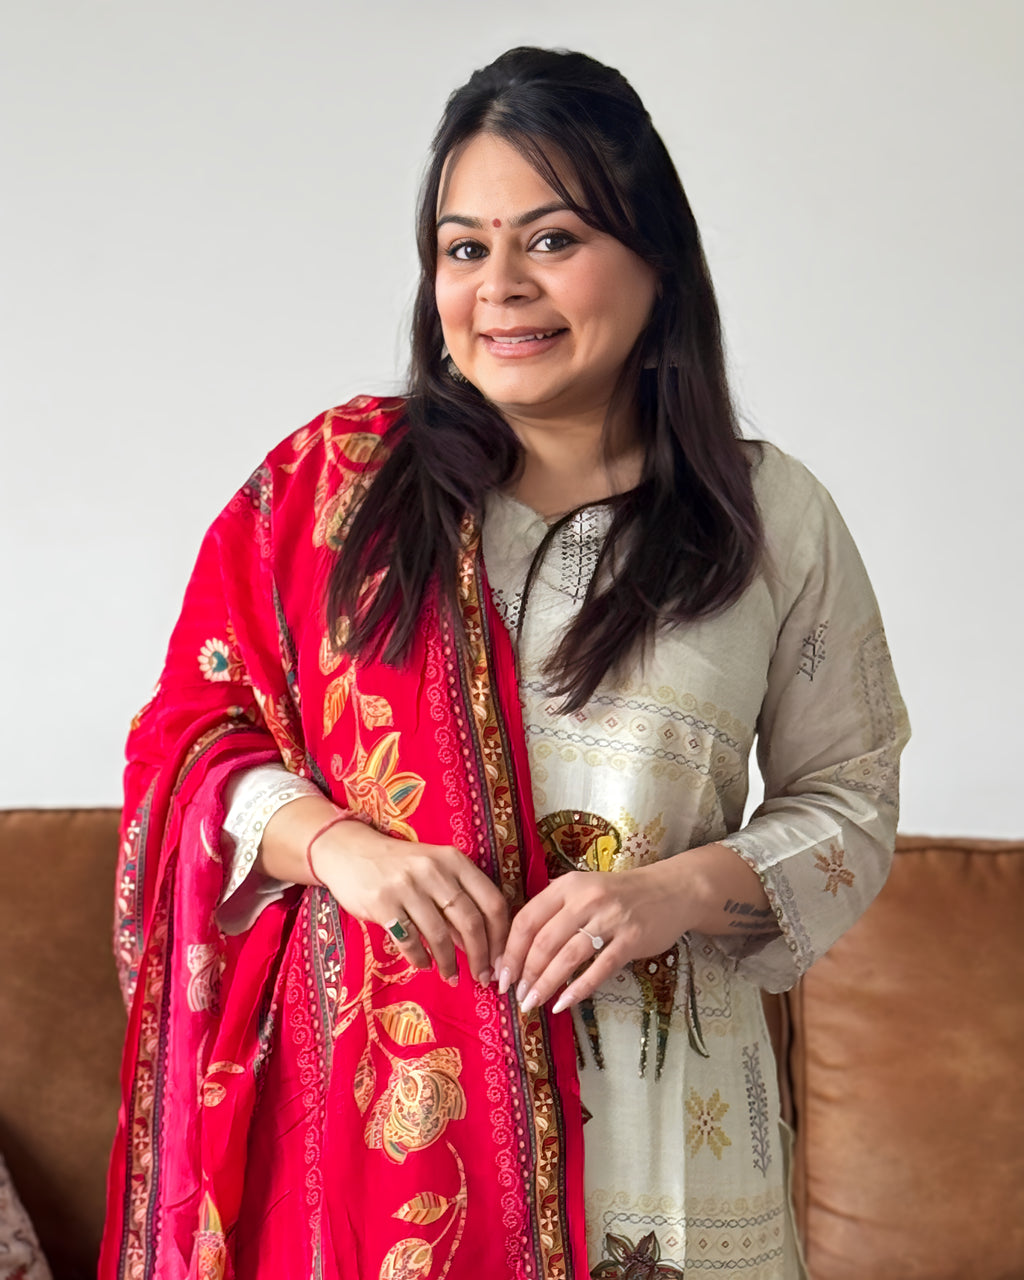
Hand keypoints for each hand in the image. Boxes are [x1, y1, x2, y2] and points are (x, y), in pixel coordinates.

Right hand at [311, 818, 508, 985]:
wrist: (350, 851)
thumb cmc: (400, 866)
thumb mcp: (435, 872)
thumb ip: (458, 901)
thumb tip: (482, 945)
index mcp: (455, 860)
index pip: (492, 901)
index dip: (500, 936)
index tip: (501, 959)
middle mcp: (434, 870)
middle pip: (470, 921)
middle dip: (480, 956)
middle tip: (482, 978)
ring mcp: (407, 885)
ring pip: (439, 935)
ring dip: (449, 963)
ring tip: (452, 978)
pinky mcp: (382, 902)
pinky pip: (409, 940)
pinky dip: (420, 959)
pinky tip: (424, 965)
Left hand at [497, 860, 690, 1013]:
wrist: (671, 891)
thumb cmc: (618, 895)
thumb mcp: (582, 891)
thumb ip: (553, 913)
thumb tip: (518, 951)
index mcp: (566, 886)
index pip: (527, 919)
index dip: (511, 950)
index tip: (501, 975)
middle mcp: (585, 898)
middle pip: (544, 941)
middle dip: (526, 972)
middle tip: (517, 996)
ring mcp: (610, 918)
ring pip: (568, 956)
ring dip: (546, 984)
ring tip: (533, 1003)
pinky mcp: (631, 939)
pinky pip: (599, 969)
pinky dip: (578, 989)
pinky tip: (563, 1004)